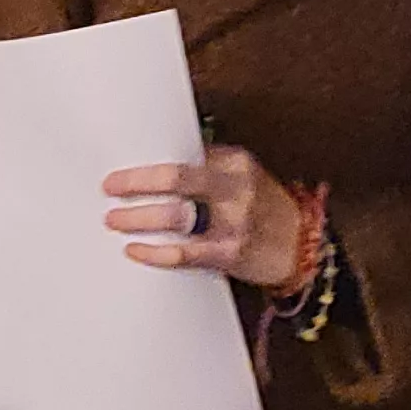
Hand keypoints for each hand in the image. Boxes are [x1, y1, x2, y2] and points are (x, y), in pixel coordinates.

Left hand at [104, 147, 306, 286]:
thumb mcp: (238, 177)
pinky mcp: (230, 253)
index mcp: (234, 162)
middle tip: (109, 190)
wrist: (301, 244)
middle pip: (176, 178)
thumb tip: (151, 165)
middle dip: (136, 184)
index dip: (144, 164)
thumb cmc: (259, 207)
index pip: (181, 156)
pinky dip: (154, 252)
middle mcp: (235, 188)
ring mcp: (234, 221)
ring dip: (138, 218)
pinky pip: (184, 253)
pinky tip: (135, 250)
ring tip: (115, 220)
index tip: (116, 172)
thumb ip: (203, 168)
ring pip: (176, 215)